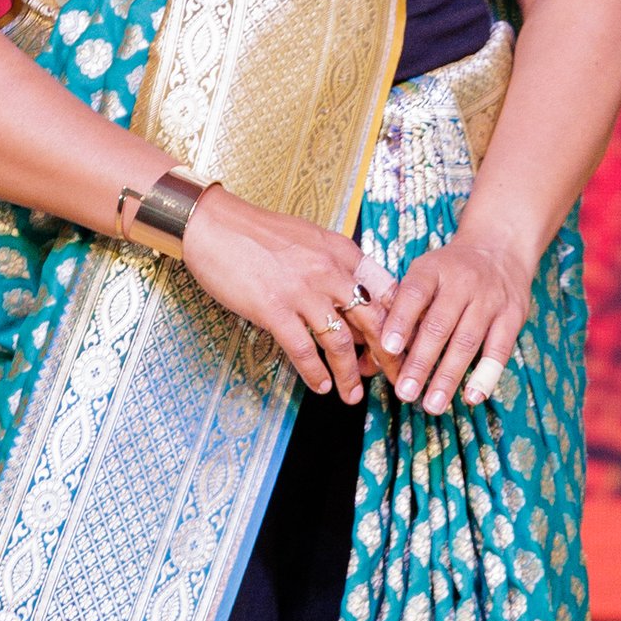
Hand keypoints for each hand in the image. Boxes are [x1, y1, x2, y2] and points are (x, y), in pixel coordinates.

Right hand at [178, 188, 397, 401]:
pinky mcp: (274, 310)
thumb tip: (353, 298)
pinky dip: (315, 373)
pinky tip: (320, 387)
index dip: (400, 323)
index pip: (386, 292)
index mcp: (342, 252)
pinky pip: (304, 350)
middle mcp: (329, 272)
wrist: (215, 225)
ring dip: (349, 375)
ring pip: (340, 342)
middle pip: (373, 322)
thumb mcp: (311, 238)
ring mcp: (302, 292)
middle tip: (395, 379)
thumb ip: (336, 265)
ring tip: (352, 395)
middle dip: (388, 357)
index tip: (404, 346)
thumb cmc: (259, 233)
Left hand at [378, 210, 537, 413]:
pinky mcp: (512, 316)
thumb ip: (400, 310)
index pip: (414, 294)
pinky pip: (499, 349)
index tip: (387, 349)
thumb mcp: (423, 276)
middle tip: (405, 392)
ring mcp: (490, 299)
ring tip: (432, 404)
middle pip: (439, 325)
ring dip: (448, 376)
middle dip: (420, 362)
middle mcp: (463, 282)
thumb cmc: (449, 272)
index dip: (400, 321)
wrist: (500, 248)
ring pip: (467, 341)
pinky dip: (485, 375)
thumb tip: (371, 359)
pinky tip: (472, 396)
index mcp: (433, 270)